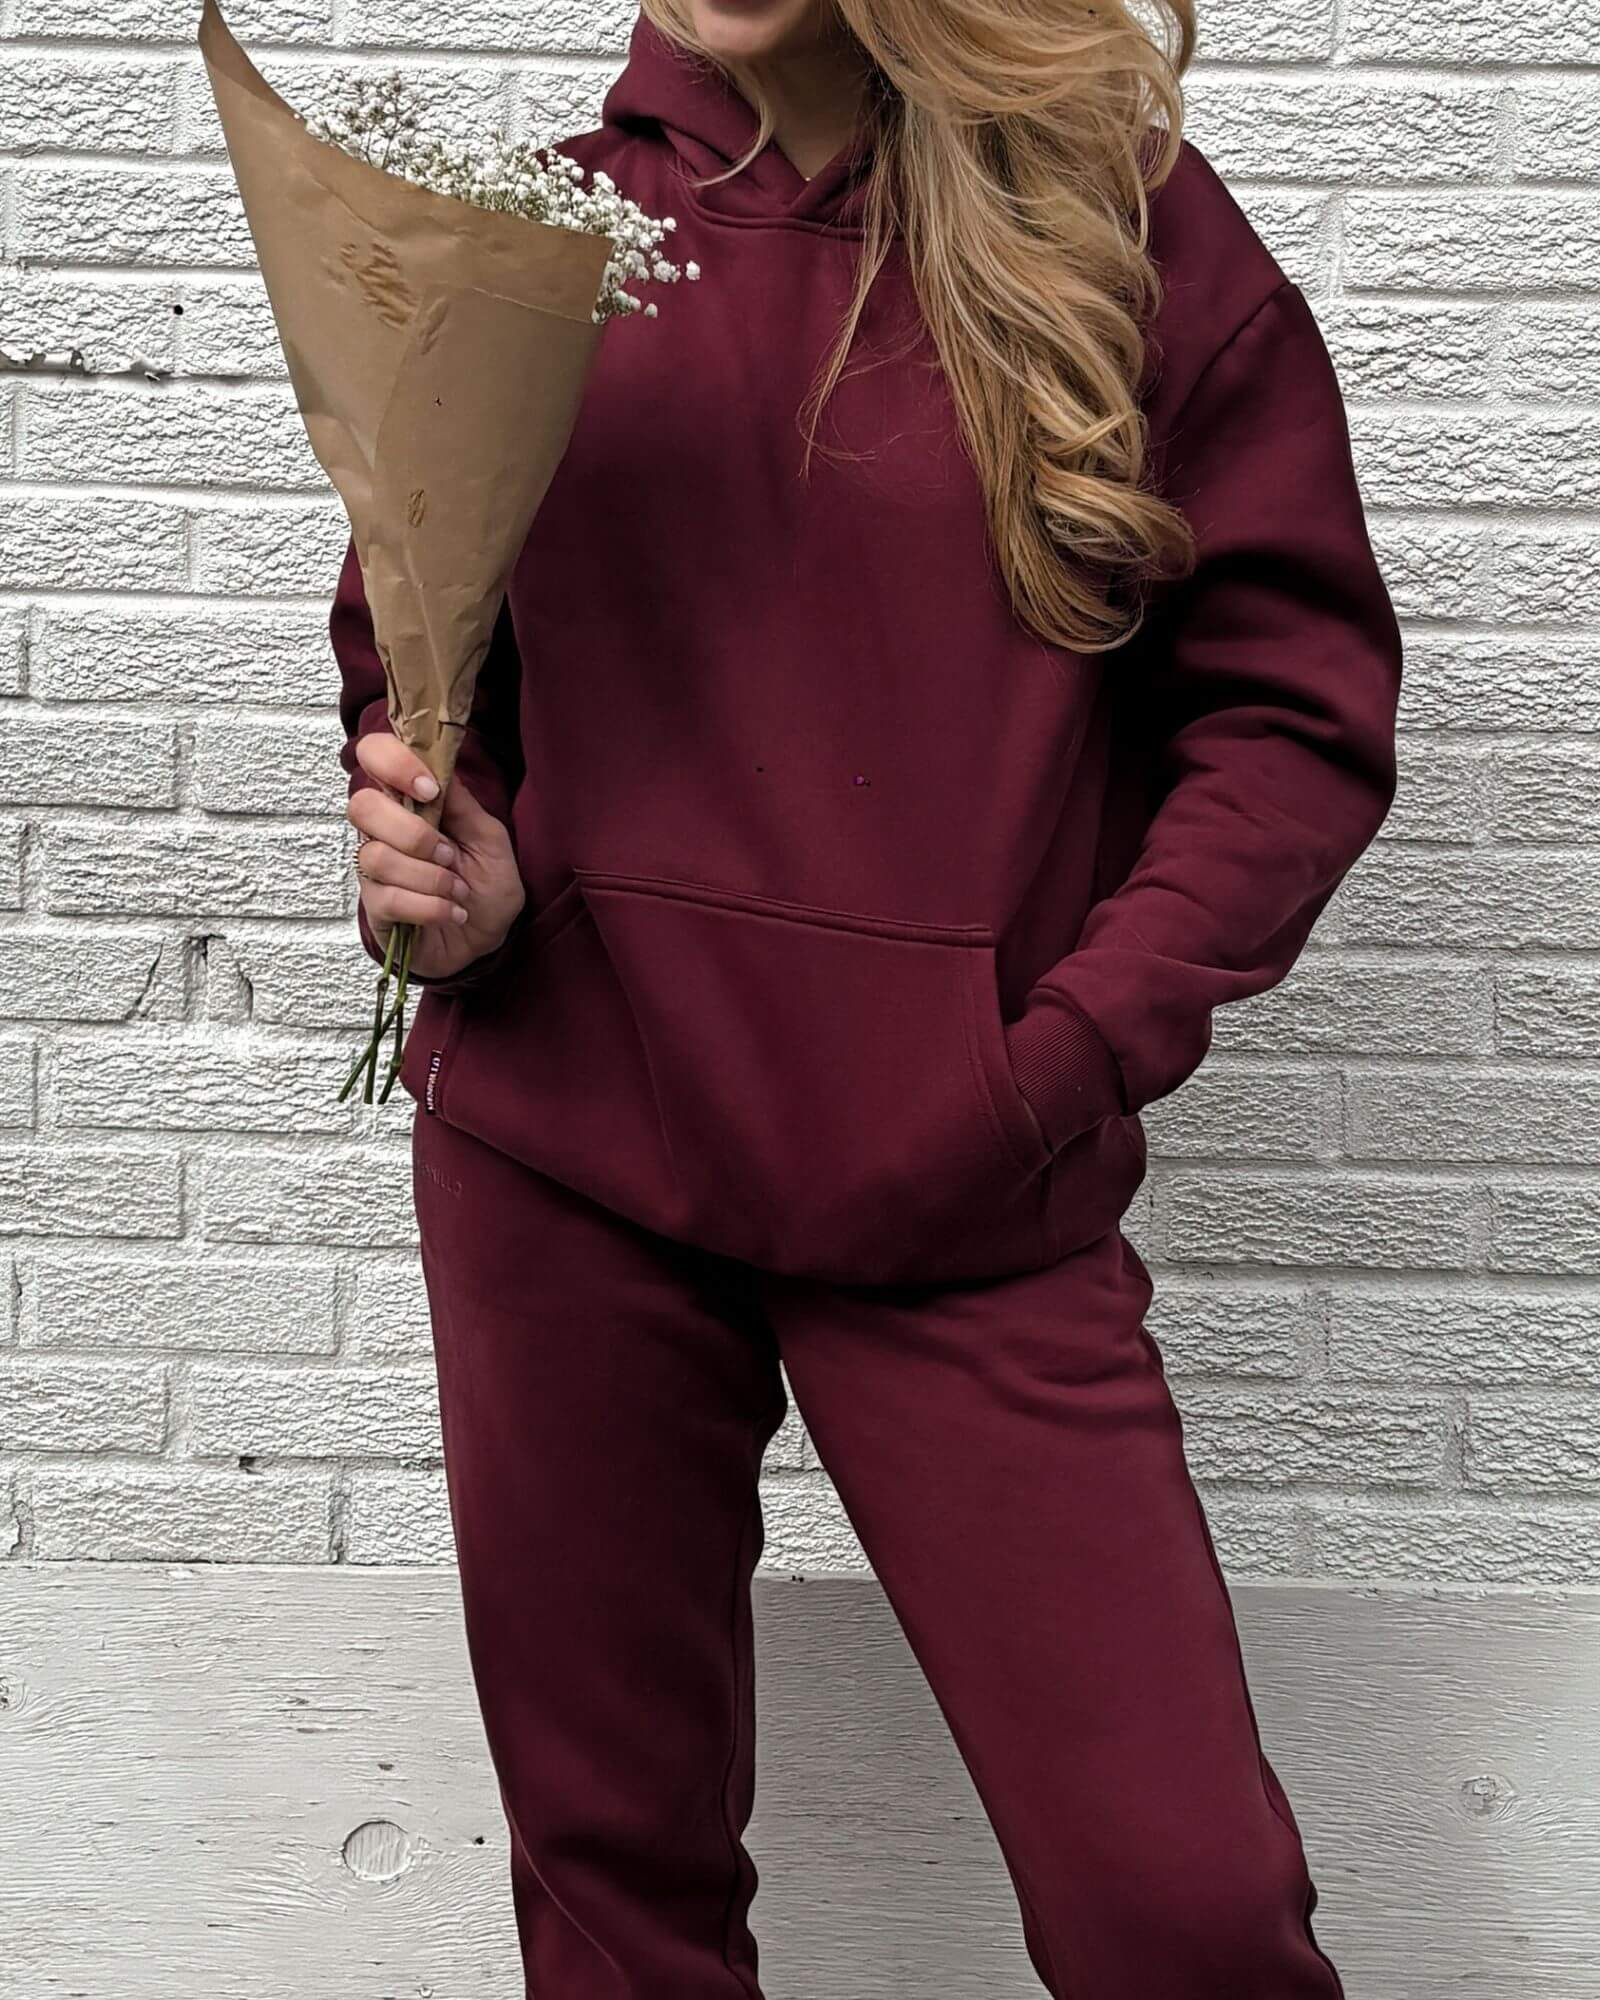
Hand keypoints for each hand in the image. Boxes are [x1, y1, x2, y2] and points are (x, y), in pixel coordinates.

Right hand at [348, 733, 524, 981]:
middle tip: (449, 855)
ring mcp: (374, 870)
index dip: (393, 762)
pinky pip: (389, 898)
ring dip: (431, 878)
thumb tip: (439, 768)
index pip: (374, 755)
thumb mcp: (489, 838)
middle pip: (362, 807)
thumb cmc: (485, 885)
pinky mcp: (375, 908)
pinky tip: (451, 913)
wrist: (486, 940)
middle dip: (413, 833)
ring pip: (378, 858)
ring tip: (458, 891)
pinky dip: (431, 908)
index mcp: (409, 802)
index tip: (429, 789)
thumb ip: (462, 804)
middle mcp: (383, 831)